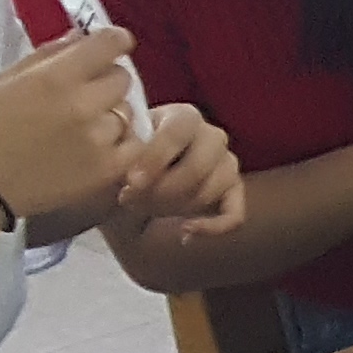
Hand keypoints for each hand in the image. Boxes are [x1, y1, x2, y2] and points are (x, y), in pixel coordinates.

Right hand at [0, 29, 146, 221]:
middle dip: (107, 79)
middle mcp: (82, 105)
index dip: (115, 40)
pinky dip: (122, 141)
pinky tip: (100, 144)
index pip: (109, 44)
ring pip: (127, 111)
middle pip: (122, 78)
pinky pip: (134, 145)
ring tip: (85, 124)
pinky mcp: (106, 170)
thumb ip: (48, 54)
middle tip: (88, 91)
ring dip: (112, 113)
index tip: (114, 44)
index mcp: (55, 78)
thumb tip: (82, 36)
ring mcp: (98, 139)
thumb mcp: (6, 79)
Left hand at [115, 105, 242, 236]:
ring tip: (145, 209)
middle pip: (198, 167)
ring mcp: (226, 163)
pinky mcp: (232, 192)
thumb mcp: (118, 150)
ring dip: (174, 208)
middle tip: (131, 201)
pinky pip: (234, 215)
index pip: (178, 133)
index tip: (130, 183)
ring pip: (209, 192)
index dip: (155, 159)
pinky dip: (211, 228)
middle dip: (162, 191)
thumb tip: (130, 161)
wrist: (131, 182)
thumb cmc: (125, 159)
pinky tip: (185, 234)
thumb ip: (126, 151)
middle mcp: (211, 136)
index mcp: (183, 117)